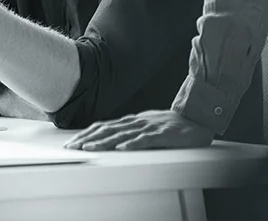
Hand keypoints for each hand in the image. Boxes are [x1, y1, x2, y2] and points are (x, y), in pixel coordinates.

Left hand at [65, 110, 213, 150]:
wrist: (194, 118)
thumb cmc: (169, 125)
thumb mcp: (145, 126)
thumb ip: (129, 131)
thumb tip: (109, 138)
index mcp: (131, 121)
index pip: (104, 126)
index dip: (87, 133)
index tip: (72, 141)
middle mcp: (136, 122)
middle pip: (108, 129)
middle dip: (89, 138)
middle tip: (73, 146)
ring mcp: (148, 127)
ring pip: (122, 134)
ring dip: (104, 141)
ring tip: (89, 147)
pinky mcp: (162, 134)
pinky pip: (145, 139)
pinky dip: (132, 143)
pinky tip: (122, 148)